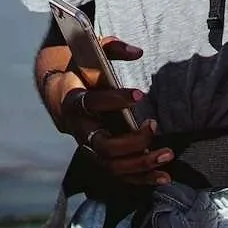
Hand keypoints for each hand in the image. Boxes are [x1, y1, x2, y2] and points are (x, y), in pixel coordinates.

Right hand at [43, 39, 174, 185]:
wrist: (61, 95)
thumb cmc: (81, 72)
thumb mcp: (90, 53)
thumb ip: (113, 48)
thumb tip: (138, 51)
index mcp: (74, 101)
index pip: (91, 103)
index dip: (114, 99)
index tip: (140, 94)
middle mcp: (80, 129)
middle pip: (102, 145)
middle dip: (131, 141)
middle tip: (154, 126)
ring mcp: (89, 146)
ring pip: (112, 165)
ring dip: (140, 164)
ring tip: (166, 155)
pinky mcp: (100, 157)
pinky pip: (119, 174)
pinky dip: (141, 178)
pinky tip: (163, 177)